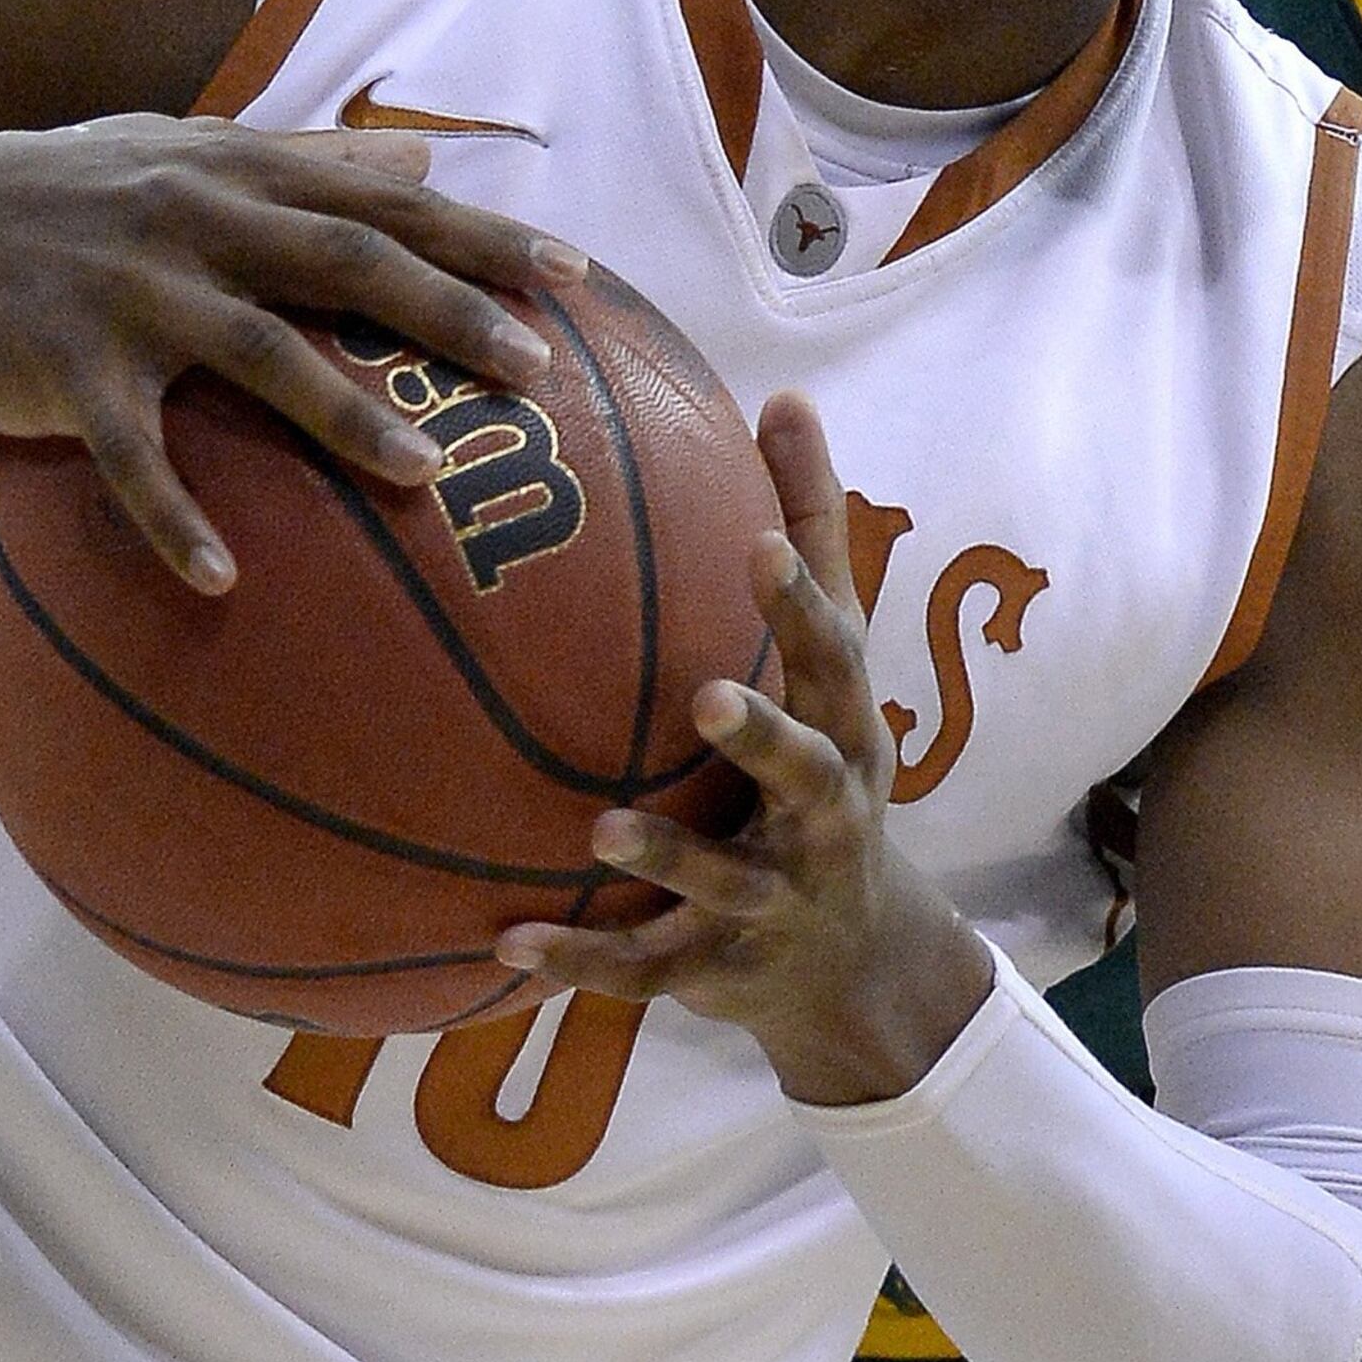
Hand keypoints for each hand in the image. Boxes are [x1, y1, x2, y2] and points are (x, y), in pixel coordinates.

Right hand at [0, 116, 580, 591]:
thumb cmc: (84, 202)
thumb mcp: (192, 157)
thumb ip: (315, 162)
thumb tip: (434, 161)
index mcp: (239, 174)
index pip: (383, 202)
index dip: (480, 233)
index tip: (575, 273)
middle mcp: (198, 223)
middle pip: (345, 263)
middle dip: (447, 313)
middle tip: (537, 371)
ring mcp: (133, 296)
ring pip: (257, 354)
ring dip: (343, 416)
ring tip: (424, 476)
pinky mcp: (69, 372)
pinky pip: (131, 457)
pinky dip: (175, 517)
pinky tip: (224, 580)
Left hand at [501, 394, 996, 1104]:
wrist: (854, 956)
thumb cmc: (826, 761)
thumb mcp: (832, 662)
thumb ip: (809, 532)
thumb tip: (787, 392)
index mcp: (844, 725)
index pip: (832, 655)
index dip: (802, 605)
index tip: (757, 547)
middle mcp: (824, 811)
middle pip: (804, 770)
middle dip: (764, 738)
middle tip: (708, 697)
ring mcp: (776, 897)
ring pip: (723, 881)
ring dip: (667, 856)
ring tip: (600, 831)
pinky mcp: (720, 968)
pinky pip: (646, 969)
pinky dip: (580, 965)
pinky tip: (507, 945)